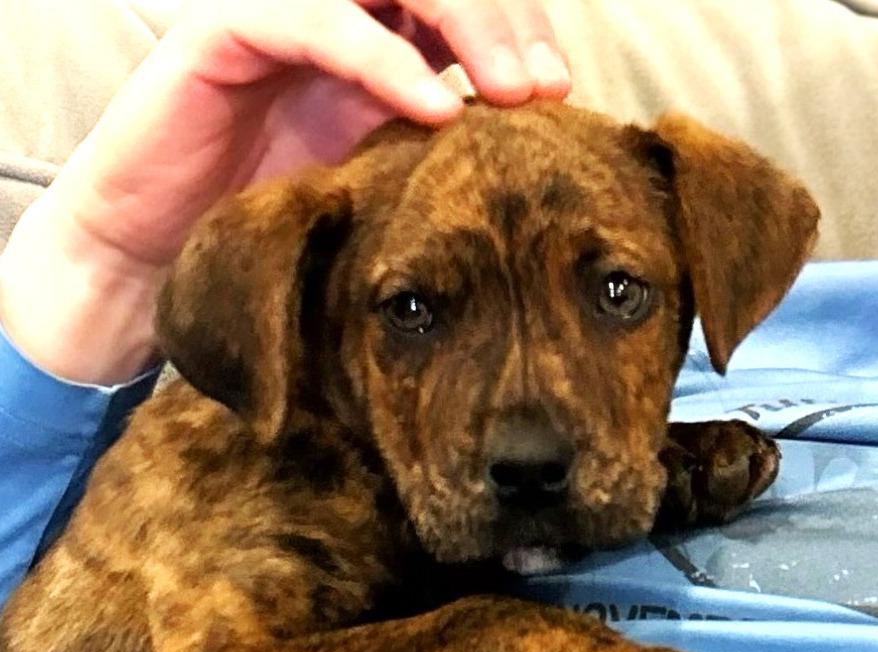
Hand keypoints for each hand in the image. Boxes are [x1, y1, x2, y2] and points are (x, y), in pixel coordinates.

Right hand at [0, 0, 569, 383]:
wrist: (162, 246)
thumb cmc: (271, 223)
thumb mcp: (369, 184)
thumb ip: (426, 155)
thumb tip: (515, 166)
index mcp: (374, 47)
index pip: (460, 13)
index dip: (517, 34)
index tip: (560, 93)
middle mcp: (336, 19)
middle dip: (505, 24)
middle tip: (549, 85)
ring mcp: (283, 14)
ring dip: (464, 27)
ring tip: (514, 92)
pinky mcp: (229, 30)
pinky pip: (318, 22)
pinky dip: (383, 60)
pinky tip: (435, 106)